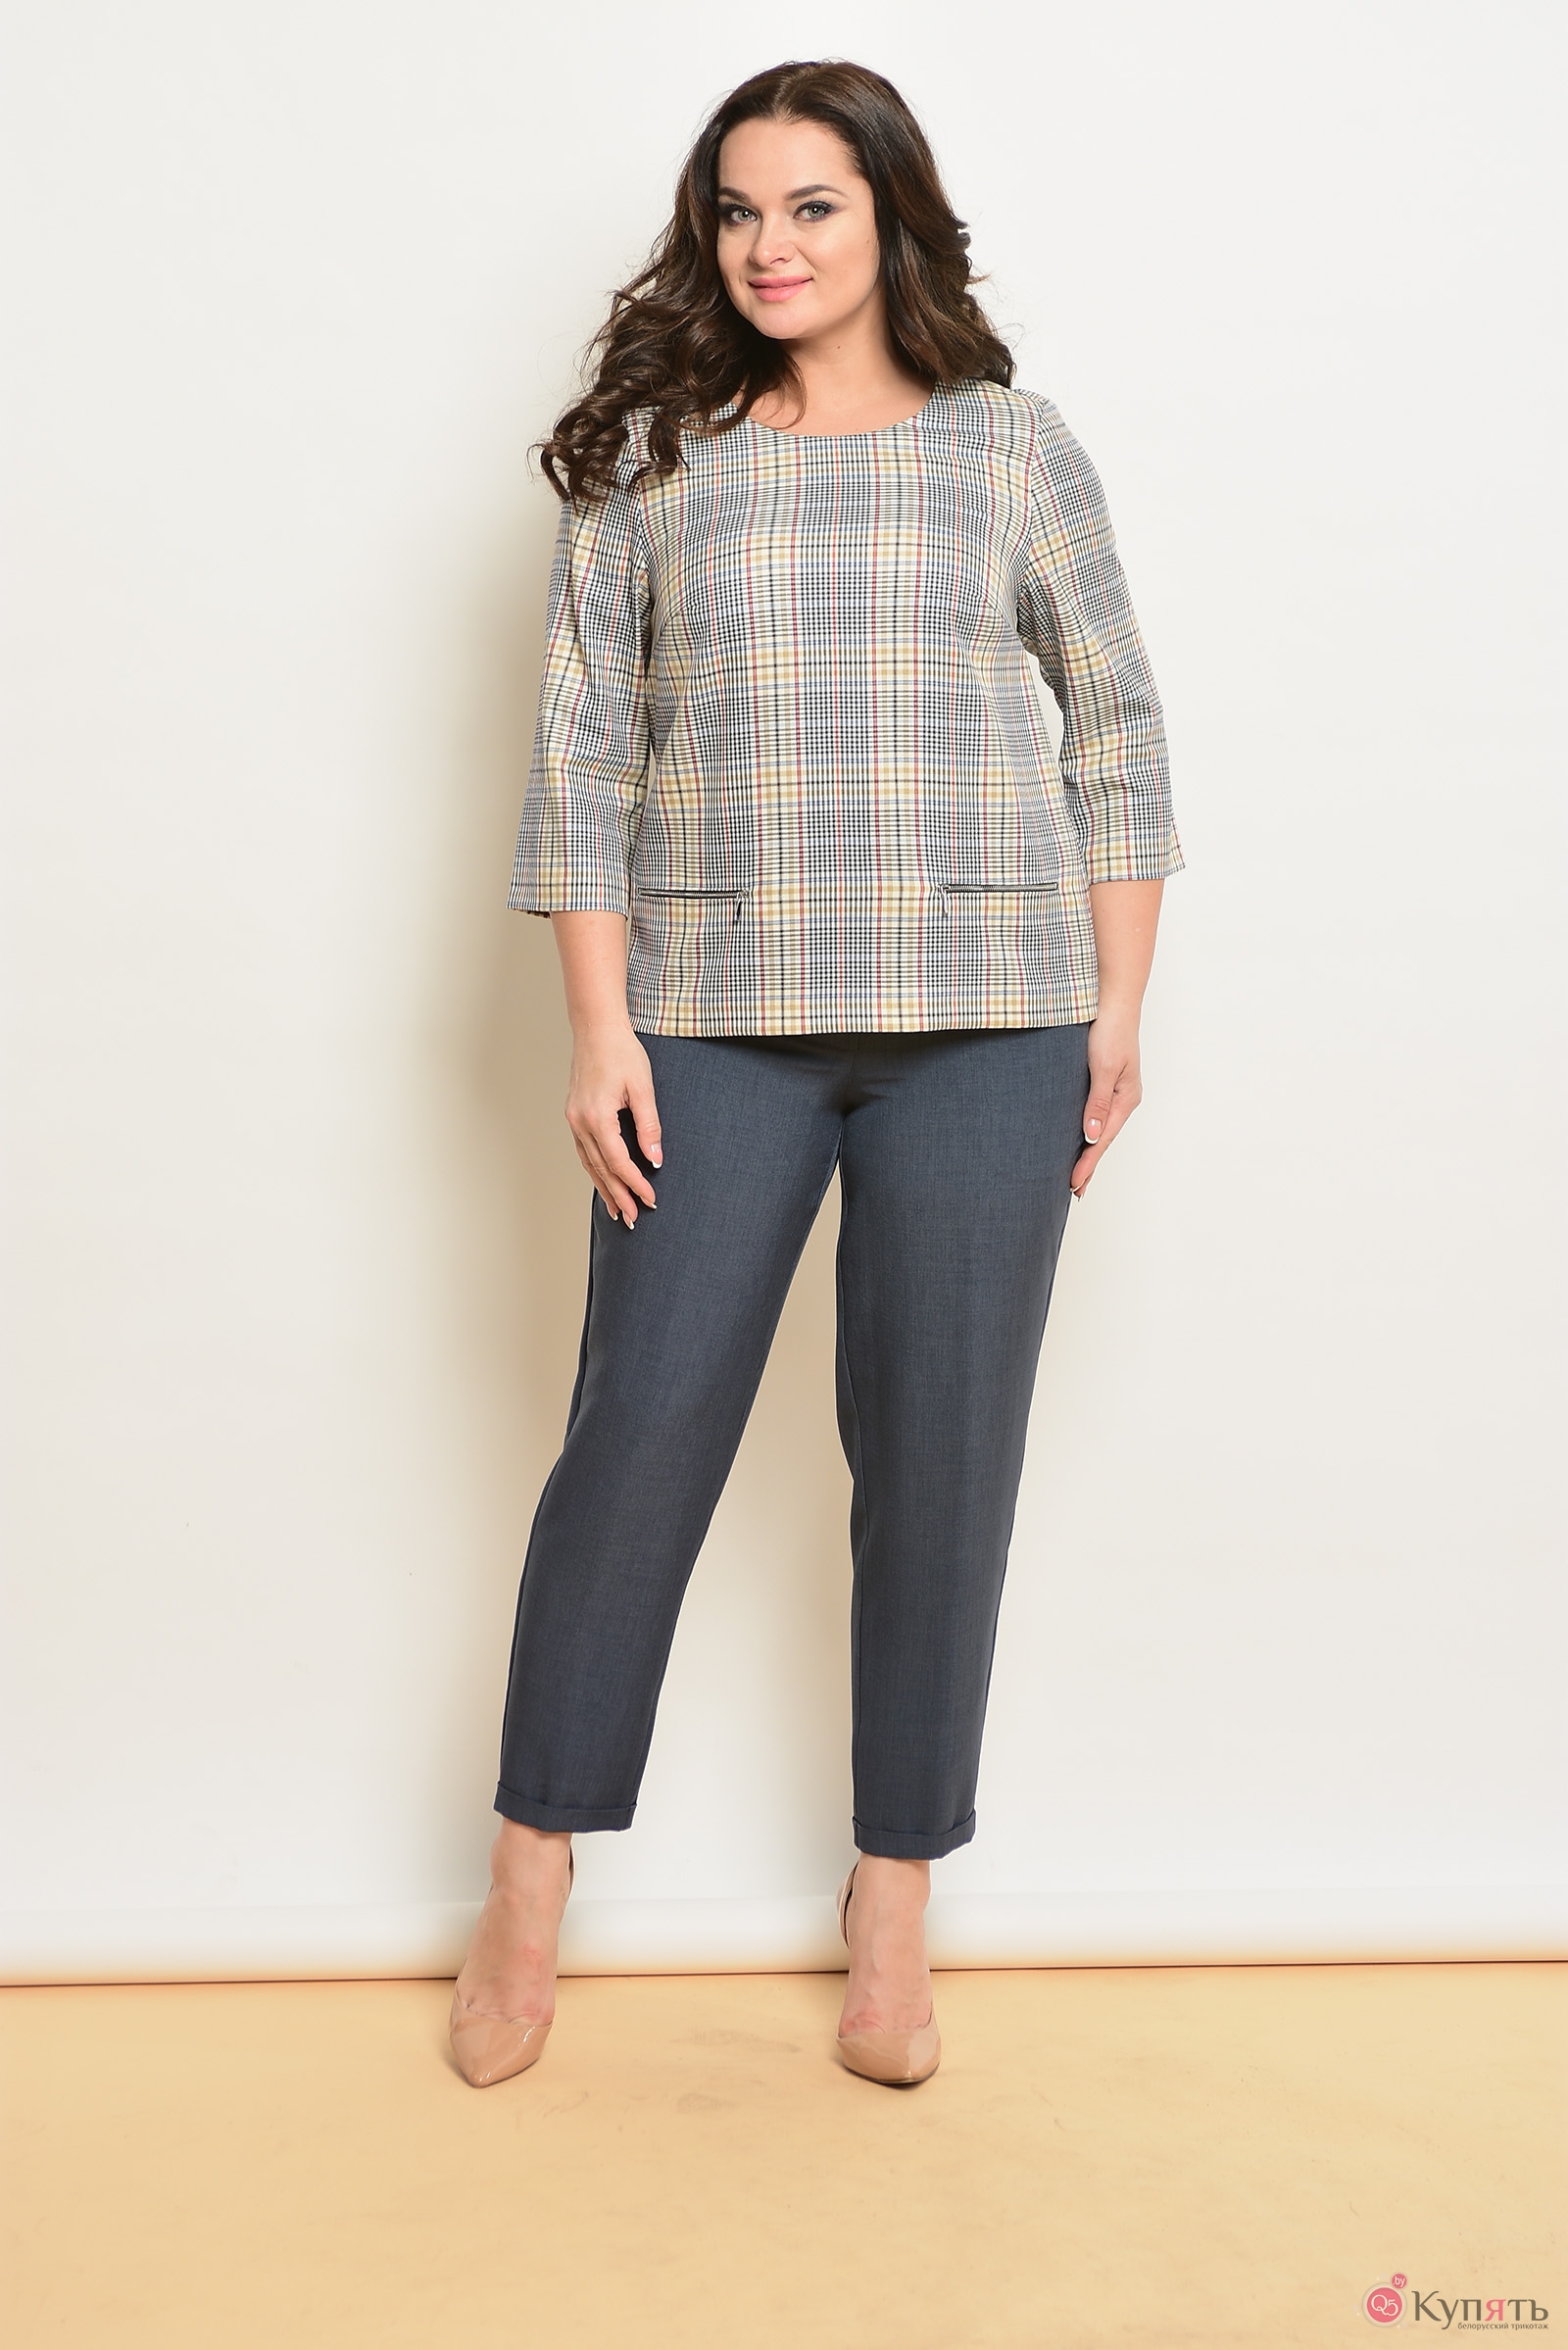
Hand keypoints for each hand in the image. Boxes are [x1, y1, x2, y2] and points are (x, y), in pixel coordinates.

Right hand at [564, 1020, 662, 1224]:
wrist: (596, 1028)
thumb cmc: (622, 1052)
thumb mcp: (643, 1088)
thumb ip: (649, 1126)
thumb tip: (655, 1159)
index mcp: (597, 1117)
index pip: (618, 1161)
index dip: (635, 1183)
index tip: (650, 1199)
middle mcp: (580, 1122)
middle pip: (600, 1169)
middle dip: (618, 1195)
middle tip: (633, 1219)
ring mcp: (574, 1120)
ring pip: (589, 1163)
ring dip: (603, 1188)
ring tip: (616, 1211)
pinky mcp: (575, 1115)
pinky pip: (583, 1151)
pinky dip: (594, 1170)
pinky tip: (602, 1181)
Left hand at [1071, 1007, 1142, 1197]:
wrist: (1112, 1000)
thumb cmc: (1110, 1030)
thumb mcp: (1103, 1067)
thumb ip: (1097, 1102)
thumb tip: (1091, 1135)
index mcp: (1126, 1099)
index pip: (1103, 1140)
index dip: (1087, 1164)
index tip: (1073, 1185)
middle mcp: (1123, 1098)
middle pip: (1103, 1139)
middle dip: (1089, 1165)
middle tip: (1075, 1192)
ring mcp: (1114, 1090)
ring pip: (1098, 1127)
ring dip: (1087, 1150)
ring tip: (1075, 1174)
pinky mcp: (1104, 1080)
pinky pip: (1094, 1113)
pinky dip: (1086, 1130)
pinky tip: (1078, 1138)